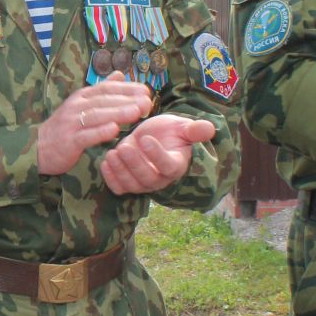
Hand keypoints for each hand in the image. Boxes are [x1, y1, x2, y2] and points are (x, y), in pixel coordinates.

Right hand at [37, 75, 155, 174]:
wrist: (38, 146)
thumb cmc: (66, 126)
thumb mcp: (82, 104)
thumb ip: (101, 90)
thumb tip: (119, 74)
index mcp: (81, 96)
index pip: (106, 89)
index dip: (127, 88)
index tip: (146, 91)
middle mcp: (76, 106)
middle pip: (104, 101)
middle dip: (127, 100)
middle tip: (147, 102)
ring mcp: (71, 123)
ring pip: (97, 116)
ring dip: (118, 113)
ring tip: (136, 112)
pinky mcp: (69, 141)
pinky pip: (86, 135)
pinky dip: (100, 132)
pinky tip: (114, 130)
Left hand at [100, 114, 215, 194]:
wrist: (153, 138)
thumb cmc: (169, 132)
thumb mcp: (182, 127)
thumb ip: (194, 130)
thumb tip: (211, 128)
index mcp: (175, 165)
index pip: (167, 166)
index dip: (156, 155)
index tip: (146, 139)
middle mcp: (159, 179)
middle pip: (147, 178)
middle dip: (134, 163)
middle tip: (124, 147)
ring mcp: (142, 184)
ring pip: (131, 184)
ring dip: (120, 170)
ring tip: (112, 152)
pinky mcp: (127, 184)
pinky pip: (118, 187)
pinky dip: (110, 178)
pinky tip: (105, 162)